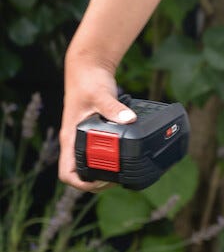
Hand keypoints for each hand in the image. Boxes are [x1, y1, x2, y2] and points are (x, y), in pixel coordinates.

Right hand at [59, 52, 136, 192]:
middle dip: (98, 183)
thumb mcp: (101, 94)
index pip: (67, 172)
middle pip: (80, 174)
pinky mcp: (93, 132)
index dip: (83, 183)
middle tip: (119, 179)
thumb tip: (129, 119)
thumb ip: (113, 108)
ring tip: (124, 173)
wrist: (88, 67)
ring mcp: (83, 137)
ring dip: (104, 173)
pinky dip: (109, 160)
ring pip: (89, 165)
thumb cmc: (89, 80)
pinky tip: (126, 158)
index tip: (103, 181)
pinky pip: (98, 153)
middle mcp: (75, 140)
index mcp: (71, 137)